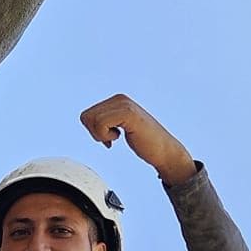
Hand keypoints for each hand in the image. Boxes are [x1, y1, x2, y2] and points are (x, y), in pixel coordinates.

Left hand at [80, 95, 196, 186]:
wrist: (164, 152)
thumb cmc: (144, 143)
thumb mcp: (119, 126)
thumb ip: (105, 120)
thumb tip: (85, 118)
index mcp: (117, 100)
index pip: (86, 115)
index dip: (93, 131)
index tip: (109, 137)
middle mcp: (120, 98)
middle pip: (86, 117)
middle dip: (95, 133)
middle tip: (112, 139)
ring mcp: (124, 105)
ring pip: (92, 120)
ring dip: (101, 135)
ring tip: (116, 137)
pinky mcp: (128, 114)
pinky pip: (100, 124)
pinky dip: (106, 136)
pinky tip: (120, 136)